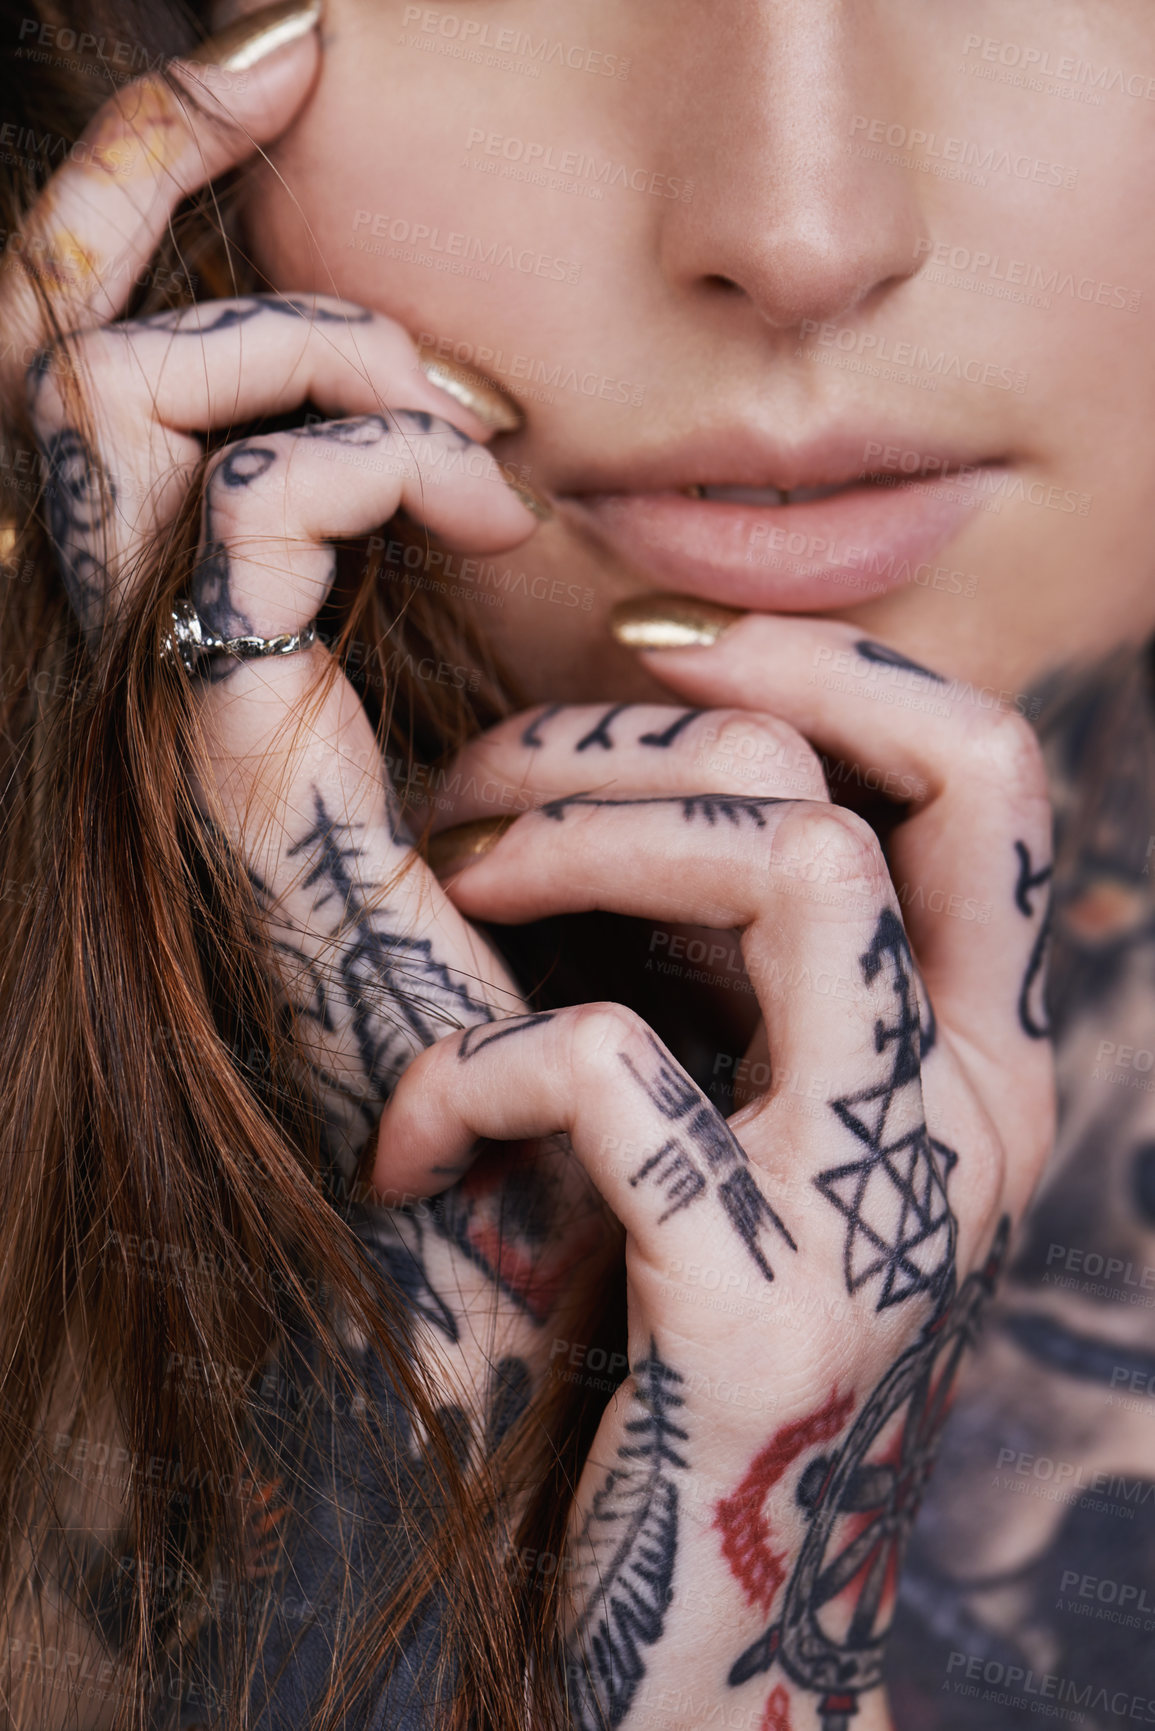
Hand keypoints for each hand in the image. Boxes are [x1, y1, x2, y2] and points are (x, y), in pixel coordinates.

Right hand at [16, 35, 610, 1412]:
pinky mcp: (220, 755)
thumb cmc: (470, 922)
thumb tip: (470, 428)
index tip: (283, 50)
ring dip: (315, 351)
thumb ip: (386, 563)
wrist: (456, 1135)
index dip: (141, 166)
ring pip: (118, 394)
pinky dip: (375, 461)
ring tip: (466, 435)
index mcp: (139, 609)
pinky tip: (489, 509)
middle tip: (315, 124)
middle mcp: (96, 638)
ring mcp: (139, 695)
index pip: (69, 344)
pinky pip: (251, 515)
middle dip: (162, 176)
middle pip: (41, 331)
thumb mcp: (417, 686)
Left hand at [372, 624, 1054, 1729]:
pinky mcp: (771, 1317)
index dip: (834, 663)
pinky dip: (473, 1065)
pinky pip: (615, 1075)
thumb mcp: (760, 1119)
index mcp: (980, 1057)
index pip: (986, 770)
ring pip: (792, 867)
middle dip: (642, 731)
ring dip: (572, 839)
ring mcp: (888, 1210)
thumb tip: (644, 771)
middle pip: (887, 781)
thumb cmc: (691, 1332)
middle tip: (477, 785)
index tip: (658, 640)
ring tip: (447, 889)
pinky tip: (406, 1144)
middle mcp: (979, 1114)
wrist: (711, 1630)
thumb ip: (753, 974)